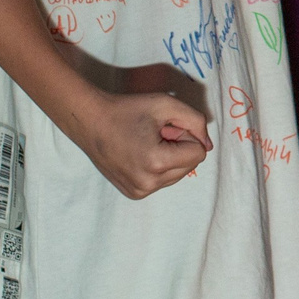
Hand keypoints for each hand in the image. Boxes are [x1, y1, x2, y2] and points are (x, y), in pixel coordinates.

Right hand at [69, 85, 211, 198]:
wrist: (90, 121)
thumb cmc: (128, 109)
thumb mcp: (167, 104)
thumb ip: (196, 121)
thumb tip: (208, 146)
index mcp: (157, 163)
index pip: (198, 153)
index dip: (186, 134)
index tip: (165, 126)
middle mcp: (148, 183)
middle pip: (190, 166)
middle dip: (179, 147)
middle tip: (155, 133)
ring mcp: (139, 191)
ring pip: (178, 175)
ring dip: (170, 157)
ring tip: (146, 143)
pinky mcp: (134, 193)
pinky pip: (162, 181)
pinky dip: (158, 167)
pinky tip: (139, 153)